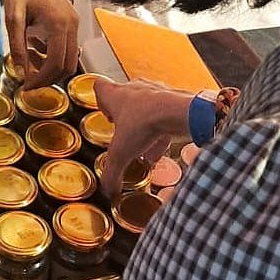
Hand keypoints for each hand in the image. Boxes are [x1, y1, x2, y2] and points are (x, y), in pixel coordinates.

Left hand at [3, 0, 80, 88]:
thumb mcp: (13, 18)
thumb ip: (17, 46)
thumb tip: (21, 71)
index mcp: (59, 25)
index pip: (55, 65)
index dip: (41, 80)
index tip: (26, 86)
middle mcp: (72, 25)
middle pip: (67, 66)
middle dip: (48, 78)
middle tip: (28, 82)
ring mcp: (74, 23)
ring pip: (69, 58)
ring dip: (51, 67)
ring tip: (29, 62)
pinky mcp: (71, 20)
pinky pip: (67, 47)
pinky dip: (53, 55)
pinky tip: (35, 46)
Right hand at [95, 78, 192, 200]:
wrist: (179, 113)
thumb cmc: (145, 122)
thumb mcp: (121, 154)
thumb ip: (112, 173)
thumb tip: (108, 192)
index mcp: (116, 95)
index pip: (100, 87)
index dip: (100, 100)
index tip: (105, 114)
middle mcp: (135, 89)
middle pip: (124, 97)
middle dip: (124, 117)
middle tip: (124, 134)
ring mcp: (156, 92)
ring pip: (146, 107)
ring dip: (144, 124)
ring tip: (144, 146)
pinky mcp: (174, 100)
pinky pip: (165, 116)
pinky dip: (162, 131)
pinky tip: (161, 149)